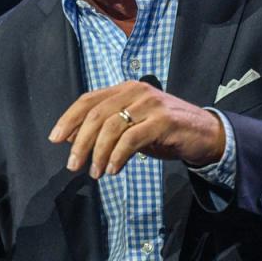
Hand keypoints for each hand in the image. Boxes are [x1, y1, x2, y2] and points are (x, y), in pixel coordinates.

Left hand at [48, 80, 224, 177]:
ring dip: (98, 152)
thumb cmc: (165, 131)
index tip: (55, 139)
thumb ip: (106, 128)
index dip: (69, 119)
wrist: (206, 133)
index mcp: (124, 89)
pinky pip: (133, 138)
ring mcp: (150, 104)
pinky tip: (112, 169)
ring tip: (94, 172)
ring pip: (112, 126)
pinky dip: (118, 155)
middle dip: (80, 141)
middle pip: (97, 114)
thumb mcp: (132, 126)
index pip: (89, 100)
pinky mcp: (164, 120)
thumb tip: (72, 138)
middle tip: (72, 165)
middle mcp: (135, 91)